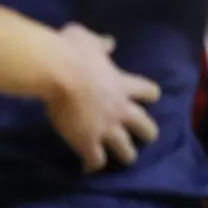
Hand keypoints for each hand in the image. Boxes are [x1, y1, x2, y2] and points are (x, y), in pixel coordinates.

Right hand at [43, 24, 161, 171]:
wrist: (58, 72)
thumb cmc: (71, 51)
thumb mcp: (87, 39)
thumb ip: (100, 44)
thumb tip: (109, 43)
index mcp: (124, 84)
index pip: (149, 91)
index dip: (149, 94)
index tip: (149, 97)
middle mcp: (121, 110)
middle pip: (146, 127)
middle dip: (147, 132)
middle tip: (145, 135)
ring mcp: (106, 128)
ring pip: (126, 151)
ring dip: (125, 155)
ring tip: (124, 158)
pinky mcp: (88, 142)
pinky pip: (95, 161)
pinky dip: (92, 165)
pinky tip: (88, 168)